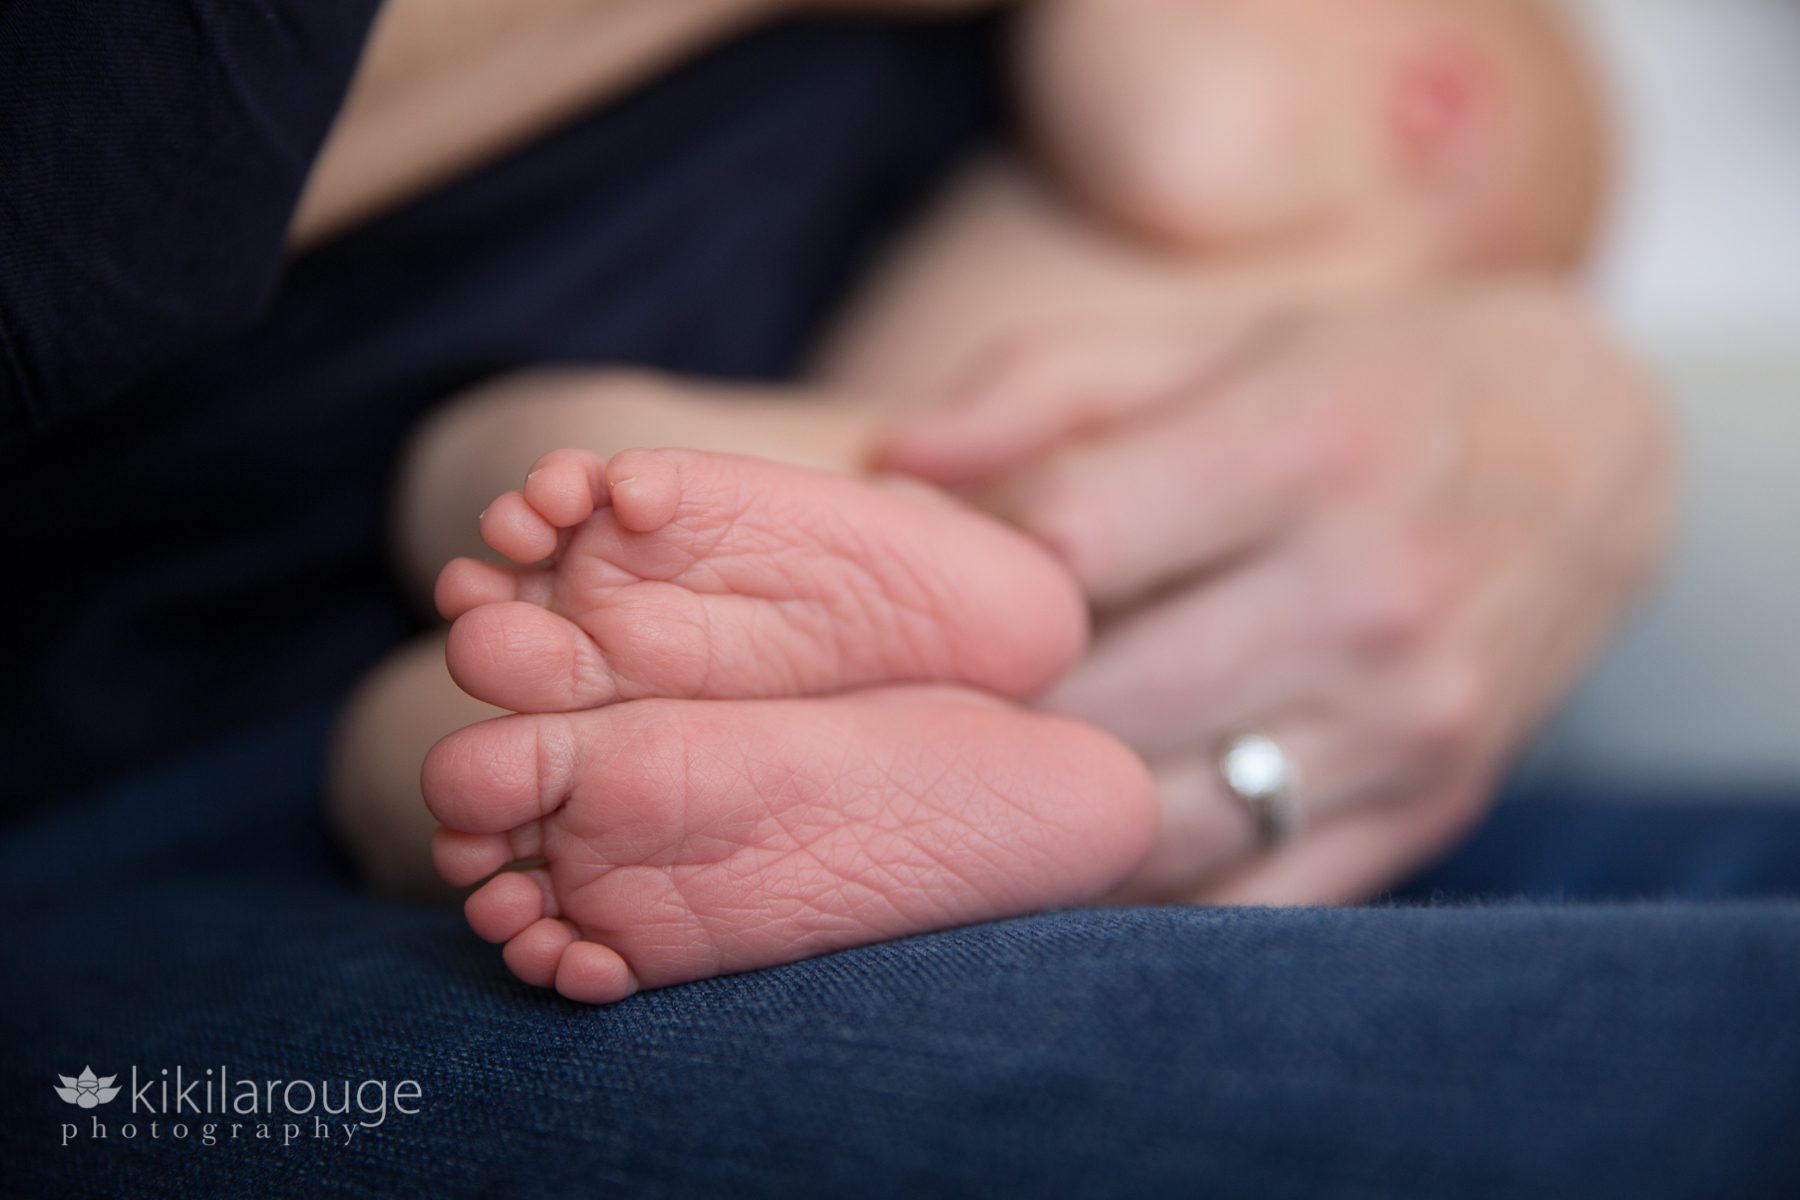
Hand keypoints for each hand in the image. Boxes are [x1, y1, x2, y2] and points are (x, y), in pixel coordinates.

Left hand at [882, 280, 1673, 904]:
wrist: (1585, 455)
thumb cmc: (1353, 385)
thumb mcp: (1204, 341)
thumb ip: (1035, 388)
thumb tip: (885, 462)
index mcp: (1306, 446)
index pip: (1069, 550)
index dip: (958, 585)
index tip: (911, 596)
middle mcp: (1374, 594)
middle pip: (1101, 705)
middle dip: (982, 716)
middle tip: (905, 711)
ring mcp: (1412, 722)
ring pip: (1159, 827)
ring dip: (1044, 823)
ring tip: (974, 787)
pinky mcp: (1431, 813)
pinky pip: (1244, 902)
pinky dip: (1142, 892)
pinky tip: (1079, 848)